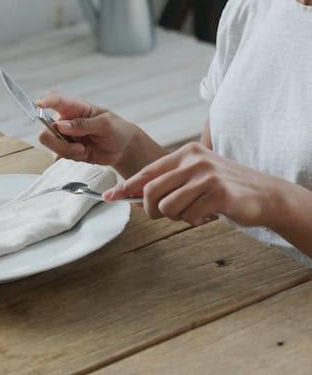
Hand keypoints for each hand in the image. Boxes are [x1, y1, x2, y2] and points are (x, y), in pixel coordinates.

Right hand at [36, 91, 164, 175]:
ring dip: (69, 151)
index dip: (45, 101)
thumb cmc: (117, 129)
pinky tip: (85, 154)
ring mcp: (66, 136)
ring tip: (85, 150)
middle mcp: (67, 121)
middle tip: (77, 146)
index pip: (56, 99)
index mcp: (76, 107)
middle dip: (58, 141)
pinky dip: (72, 158)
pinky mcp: (68, 149)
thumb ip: (84, 124)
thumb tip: (62, 125)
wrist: (123, 148)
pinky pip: (59, 156)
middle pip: (46, 128)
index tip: (39, 105)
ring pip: (52, 145)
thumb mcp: (106, 124)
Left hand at [103, 142, 278, 226]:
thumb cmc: (225, 190)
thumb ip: (169, 185)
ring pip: (168, 207)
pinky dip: (196, 221)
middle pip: (152, 192)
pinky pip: (189, 216)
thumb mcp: (196, 179)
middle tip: (165, 217)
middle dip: (152, 211)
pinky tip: (210, 214)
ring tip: (195, 212)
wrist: (265, 195)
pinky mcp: (218, 192)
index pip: (148, 171)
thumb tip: (134, 199)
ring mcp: (207, 175)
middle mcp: (194, 160)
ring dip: (177, 217)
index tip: (109, 196)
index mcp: (186, 153)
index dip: (126, 186)